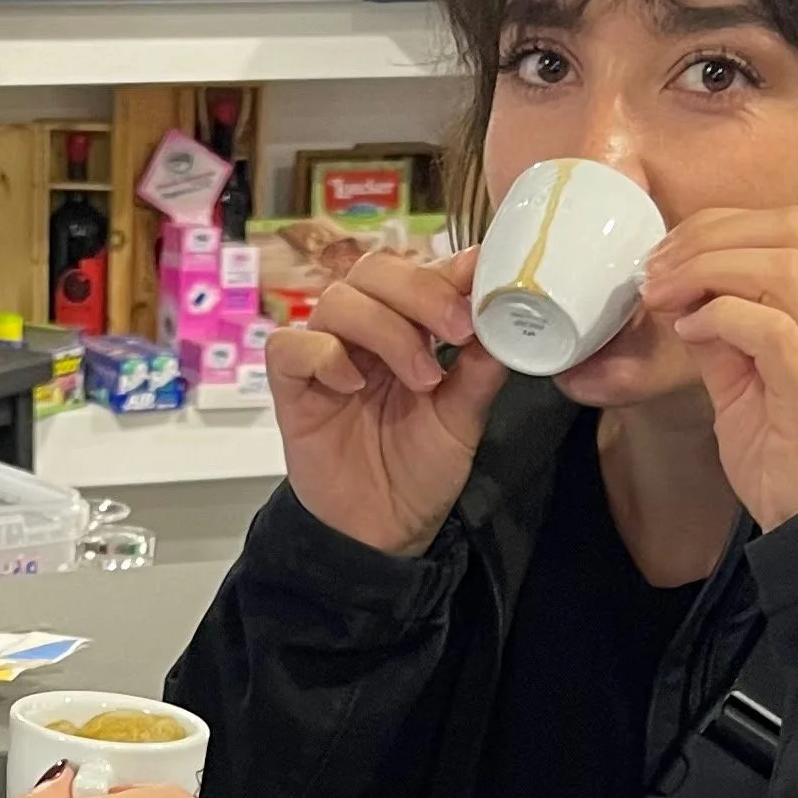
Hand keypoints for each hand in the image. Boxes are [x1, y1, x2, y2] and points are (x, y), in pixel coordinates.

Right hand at [269, 245, 508, 555]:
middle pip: (374, 269)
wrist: (383, 530)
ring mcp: (326, 355)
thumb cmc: (421, 468)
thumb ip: (480, 368)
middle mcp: (364, 330)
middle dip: (420, 291)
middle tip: (456, 332)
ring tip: (421, 379)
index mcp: (409, 326)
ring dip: (385, 330)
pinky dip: (325, 356)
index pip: (421, 269)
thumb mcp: (465, 417)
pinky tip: (353, 387)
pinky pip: (291, 347)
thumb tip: (506, 318)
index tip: (482, 285)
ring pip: (338, 300)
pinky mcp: (292, 387)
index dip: (449, 267)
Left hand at [639, 206, 797, 532]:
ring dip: (708, 271)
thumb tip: (684, 298)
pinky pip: (772, 329)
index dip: (723, 225)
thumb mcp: (752, 387)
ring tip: (664, 296)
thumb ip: (727, 337)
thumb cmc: (794, 465)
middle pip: (790, 231)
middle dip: (710, 237)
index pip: (794, 229)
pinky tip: (689, 332)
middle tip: (657, 270)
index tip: (669, 254)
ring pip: (782, 269)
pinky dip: (722, 317)